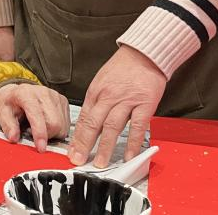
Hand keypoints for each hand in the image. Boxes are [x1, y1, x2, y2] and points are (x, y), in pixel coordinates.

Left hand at [0, 82, 69, 152]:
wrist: (15, 94)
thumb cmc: (9, 103)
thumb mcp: (2, 113)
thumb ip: (8, 125)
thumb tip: (13, 137)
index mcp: (25, 93)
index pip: (37, 115)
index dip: (40, 133)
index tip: (40, 148)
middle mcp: (43, 92)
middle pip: (54, 123)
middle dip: (46, 135)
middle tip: (33, 133)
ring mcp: (55, 95)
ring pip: (62, 125)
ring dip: (53, 133)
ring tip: (39, 127)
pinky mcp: (63, 101)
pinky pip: (67, 123)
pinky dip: (58, 129)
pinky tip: (47, 124)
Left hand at [69, 45, 166, 167]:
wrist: (144, 54)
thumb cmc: (122, 68)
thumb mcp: (101, 81)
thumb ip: (95, 101)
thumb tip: (87, 122)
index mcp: (96, 91)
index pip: (83, 117)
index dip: (77, 136)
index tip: (72, 151)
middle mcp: (109, 96)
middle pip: (94, 123)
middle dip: (85, 144)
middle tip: (79, 159)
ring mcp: (127, 101)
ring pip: (113, 126)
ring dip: (105, 147)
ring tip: (100, 162)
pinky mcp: (145, 104)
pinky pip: (137, 126)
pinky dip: (133, 142)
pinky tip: (128, 155)